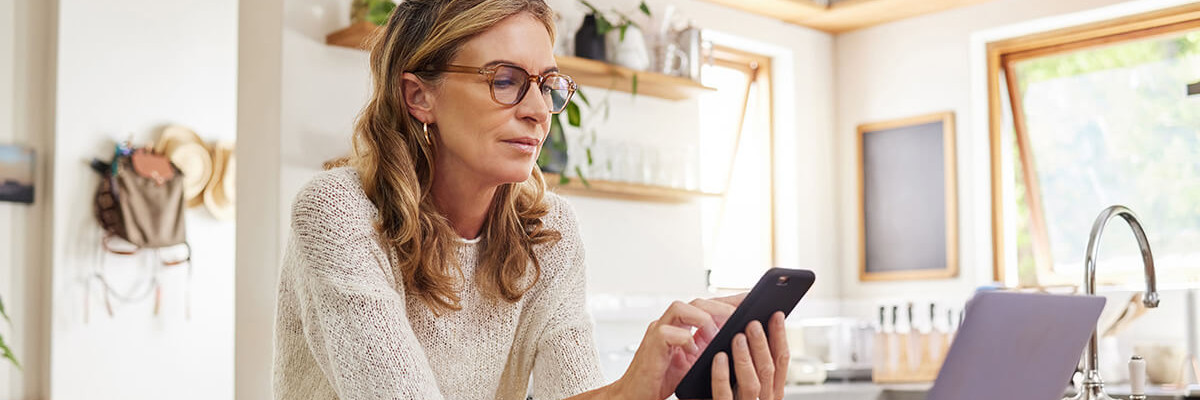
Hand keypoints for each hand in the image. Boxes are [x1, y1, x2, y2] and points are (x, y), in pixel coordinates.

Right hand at [607, 293, 744, 399]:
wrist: (637, 395)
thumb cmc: (665, 379)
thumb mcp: (695, 361)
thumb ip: (710, 346)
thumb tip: (739, 339)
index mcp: (682, 325)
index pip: (708, 305)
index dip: (729, 301)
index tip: (752, 300)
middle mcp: (669, 323)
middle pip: (696, 302)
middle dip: (720, 307)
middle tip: (739, 318)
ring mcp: (658, 330)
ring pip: (680, 307)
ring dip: (703, 320)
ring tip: (716, 336)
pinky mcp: (651, 344)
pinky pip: (669, 333)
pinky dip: (686, 341)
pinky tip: (694, 353)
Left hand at [710, 311, 789, 399]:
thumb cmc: (715, 391)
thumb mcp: (740, 375)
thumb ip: (751, 356)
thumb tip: (753, 323)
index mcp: (769, 389)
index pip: (780, 361)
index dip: (780, 337)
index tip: (776, 315)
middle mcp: (761, 399)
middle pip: (768, 370)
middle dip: (762, 345)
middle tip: (753, 323)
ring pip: (752, 383)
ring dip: (745, 358)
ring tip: (738, 337)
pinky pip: (724, 394)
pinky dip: (722, 375)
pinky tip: (719, 357)